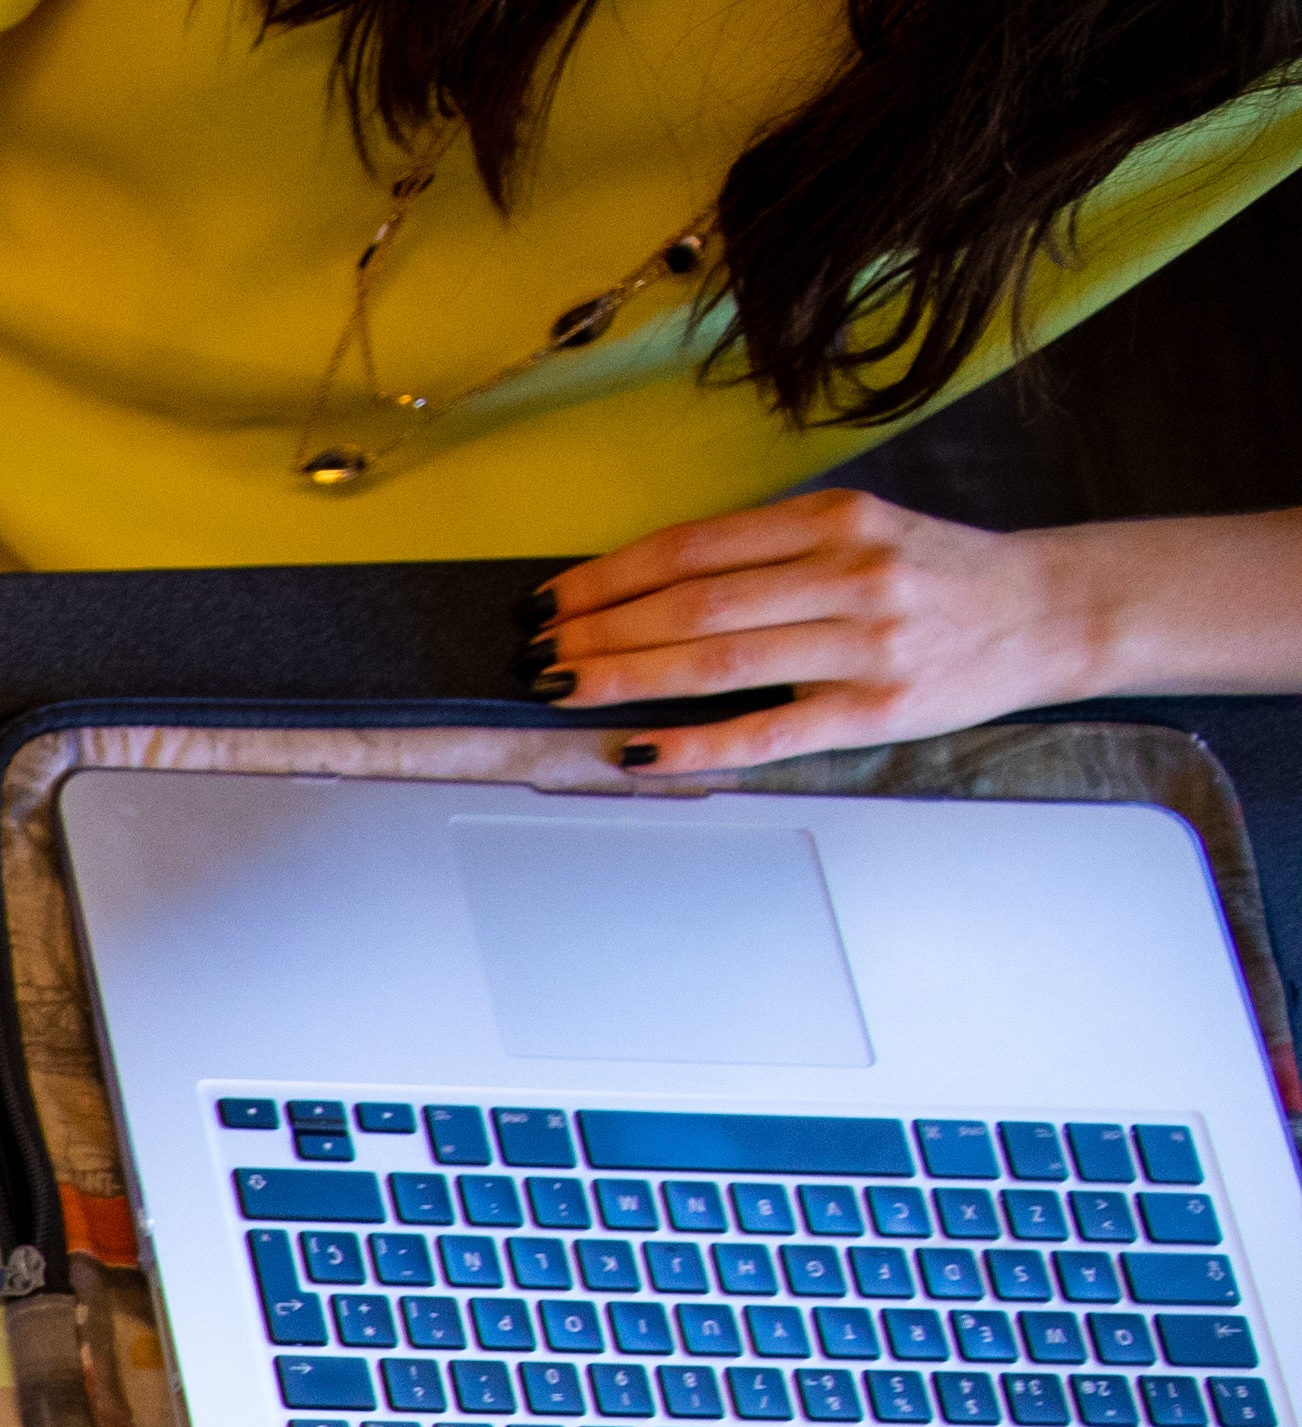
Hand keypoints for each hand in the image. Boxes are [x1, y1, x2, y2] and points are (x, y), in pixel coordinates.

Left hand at [538, 494, 1105, 772]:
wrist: (1048, 612)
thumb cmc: (936, 575)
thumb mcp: (858, 532)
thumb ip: (768, 550)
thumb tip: (650, 584)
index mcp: (833, 520)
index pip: (692, 547)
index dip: (607, 576)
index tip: (549, 599)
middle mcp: (847, 573)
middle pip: (691, 605)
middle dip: (598, 630)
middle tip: (535, 651)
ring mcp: (862, 645)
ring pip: (716, 663)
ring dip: (625, 678)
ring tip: (562, 687)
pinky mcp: (875, 711)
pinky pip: (764, 731)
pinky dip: (694, 743)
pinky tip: (636, 750)